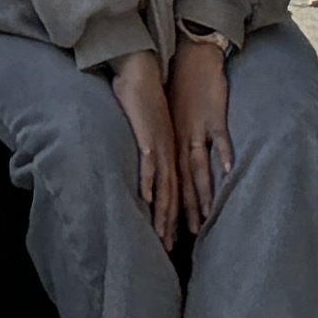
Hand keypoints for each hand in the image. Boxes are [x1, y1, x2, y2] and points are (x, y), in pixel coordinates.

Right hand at [109, 47, 183, 241]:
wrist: (142, 69)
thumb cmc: (144, 96)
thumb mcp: (152, 126)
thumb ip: (149, 146)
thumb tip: (143, 162)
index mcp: (171, 150)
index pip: (175, 190)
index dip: (175, 215)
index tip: (174, 238)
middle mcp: (169, 152)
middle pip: (173, 194)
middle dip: (171, 223)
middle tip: (169, 248)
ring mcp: (161, 145)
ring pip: (166, 185)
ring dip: (164, 212)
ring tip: (162, 235)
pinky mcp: (149, 135)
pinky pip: (150, 162)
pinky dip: (149, 182)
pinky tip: (147, 199)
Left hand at [169, 33, 233, 233]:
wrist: (190, 56)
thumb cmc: (181, 87)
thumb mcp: (171, 117)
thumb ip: (175, 141)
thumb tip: (175, 165)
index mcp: (172, 142)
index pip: (171, 183)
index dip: (169, 209)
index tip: (168, 233)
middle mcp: (182, 140)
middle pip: (183, 182)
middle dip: (183, 212)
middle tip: (183, 237)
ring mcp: (197, 128)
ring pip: (199, 166)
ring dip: (204, 192)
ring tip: (206, 216)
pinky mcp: (213, 115)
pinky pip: (220, 137)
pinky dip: (224, 152)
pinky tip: (229, 169)